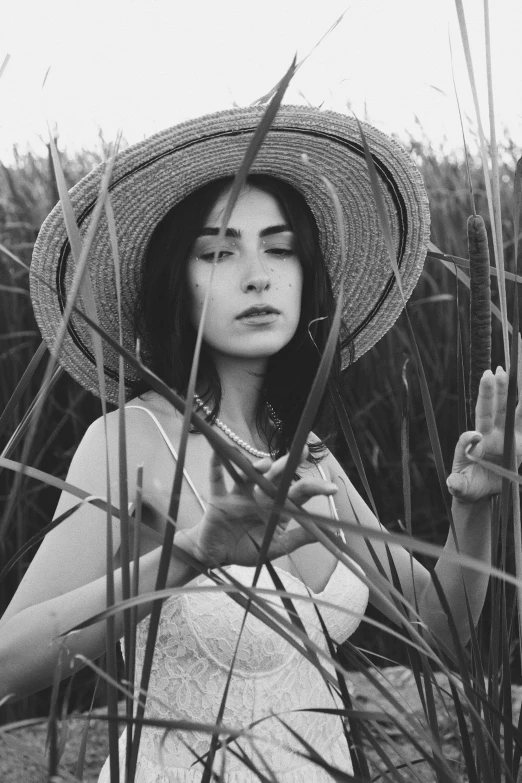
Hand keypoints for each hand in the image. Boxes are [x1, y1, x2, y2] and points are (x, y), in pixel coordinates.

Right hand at [177, 447, 337, 566]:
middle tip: (303, 451)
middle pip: (276, 477)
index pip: (299, 493)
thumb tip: (330, 532)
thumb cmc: (247, 550)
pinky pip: (217, 480)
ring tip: (265, 465)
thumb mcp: (276, 547)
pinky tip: (219, 453)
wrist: (218, 557)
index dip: (315, 488)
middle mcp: (260, 496)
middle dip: (289, 464)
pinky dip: (216, 466)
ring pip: (249, 475)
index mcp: (277, 507)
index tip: (332, 488)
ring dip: (256, 466)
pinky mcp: (219, 499)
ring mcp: (239, 495)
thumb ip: (299, 538)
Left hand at [447, 367, 521, 501]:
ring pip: (510, 411)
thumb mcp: (461, 488)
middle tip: (495, 372)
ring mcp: (506, 437)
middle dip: (492, 392)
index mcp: (472, 447)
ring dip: (513, 393)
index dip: (470, 437)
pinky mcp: (519, 444)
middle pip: (490, 411)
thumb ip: (457, 485)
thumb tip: (453, 482)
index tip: (476, 437)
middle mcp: (489, 436)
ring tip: (514, 373)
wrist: (481, 490)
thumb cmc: (467, 486)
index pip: (468, 438)